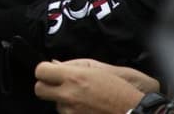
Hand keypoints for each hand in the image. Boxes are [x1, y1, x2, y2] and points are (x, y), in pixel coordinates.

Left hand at [33, 59, 150, 113]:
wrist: (134, 112)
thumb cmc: (119, 90)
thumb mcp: (97, 70)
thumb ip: (71, 65)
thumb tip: (54, 64)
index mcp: (73, 77)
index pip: (40, 71)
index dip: (44, 71)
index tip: (50, 72)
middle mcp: (69, 95)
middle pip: (39, 90)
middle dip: (46, 87)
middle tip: (58, 86)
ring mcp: (71, 111)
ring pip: (55, 104)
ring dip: (63, 101)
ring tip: (82, 98)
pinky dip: (72, 111)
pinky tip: (86, 108)